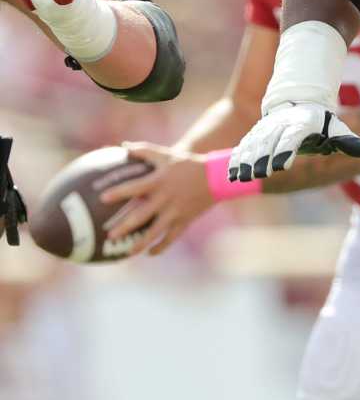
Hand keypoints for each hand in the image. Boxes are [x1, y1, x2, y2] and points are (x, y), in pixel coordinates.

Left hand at [98, 142, 213, 255]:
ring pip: (157, 232)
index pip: (135, 187)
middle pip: (143, 215)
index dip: (119, 192)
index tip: (103, 198)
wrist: (217, 177)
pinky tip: (150, 253)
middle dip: (126, 226)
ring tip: (126, 253)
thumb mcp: (167, 155)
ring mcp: (176, 211)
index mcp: (159, 181)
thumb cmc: (188, 164)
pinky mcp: (185, 220)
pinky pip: (172, 237)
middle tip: (110, 235)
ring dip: (141, 243)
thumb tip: (122, 146)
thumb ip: (144, 150)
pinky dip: (161, 246)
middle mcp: (166, 198)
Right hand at [229, 103, 359, 180]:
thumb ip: (355, 144)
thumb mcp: (339, 130)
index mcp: (301, 125)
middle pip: (270, 143)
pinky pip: (244, 148)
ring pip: (254, 146)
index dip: (286, 149)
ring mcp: (265, 130)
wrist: (299, 103)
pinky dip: (237, 160)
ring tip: (241, 178)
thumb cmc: (322, 123)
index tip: (281, 163)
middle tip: (259, 174)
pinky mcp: (255, 136)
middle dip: (263, 159)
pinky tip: (231, 176)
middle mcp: (280, 126)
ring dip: (246, 162)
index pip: (293, 138)